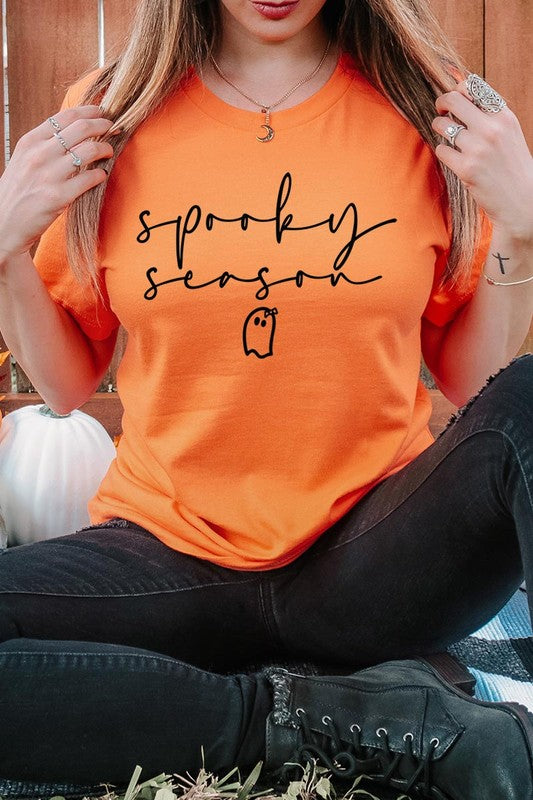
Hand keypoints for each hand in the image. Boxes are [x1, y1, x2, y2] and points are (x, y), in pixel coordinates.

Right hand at [0, 106, 115, 259]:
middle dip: (102, 125)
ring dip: (105, 149)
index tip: (101, 112)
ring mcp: (49, 175)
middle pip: (81, 128)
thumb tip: (73, 132)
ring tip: (109, 152)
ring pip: (89, 151)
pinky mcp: (59, 196)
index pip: (65, 117)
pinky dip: (101, 174)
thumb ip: (45, 145)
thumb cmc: (17, 192)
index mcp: (30, 142)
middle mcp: (39, 154)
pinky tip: (102, 175)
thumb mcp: (24, 160)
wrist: (4, 223)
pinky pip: (90, 178)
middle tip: (113, 128)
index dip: (88, 111)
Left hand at [432, 81, 532, 241]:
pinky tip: (453, 158)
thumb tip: (461, 91)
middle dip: (441, 104)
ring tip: (448, 137)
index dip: (456, 91)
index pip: (473, 87)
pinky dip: (443, 152)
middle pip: (452, 100)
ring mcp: (478, 149)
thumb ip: (489, 115)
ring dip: (439, 129)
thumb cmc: (512, 166)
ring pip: (442, 125)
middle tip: (440, 112)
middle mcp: (491, 129)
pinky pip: (441, 150)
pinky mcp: (466, 169)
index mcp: (504, 116)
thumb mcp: (508, 133)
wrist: (521, 200)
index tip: (453, 101)